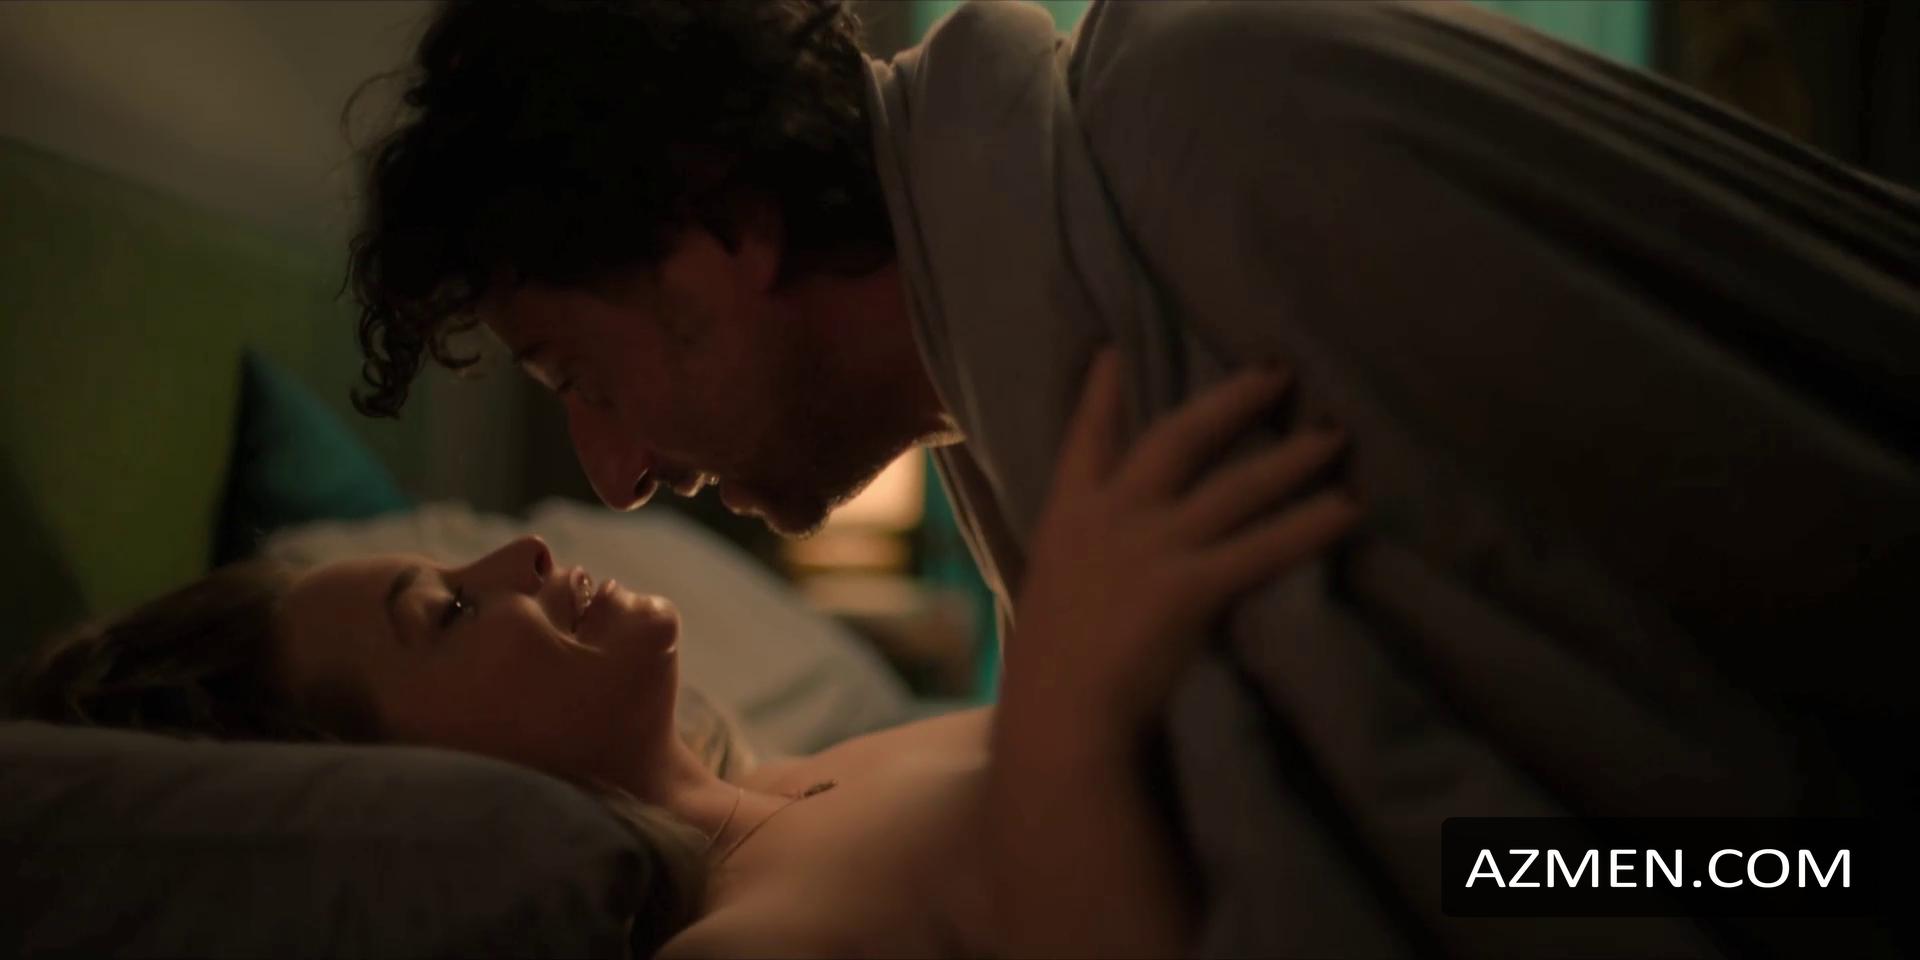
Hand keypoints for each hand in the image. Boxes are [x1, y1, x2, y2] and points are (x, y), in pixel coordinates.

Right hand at [1005, 348, 1360, 738]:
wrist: (1056, 714)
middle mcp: (1113, 517)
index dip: (1102, 395)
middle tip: (1277, 370)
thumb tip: (1103, 561)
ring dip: (1291, 457)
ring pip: (1235, 486)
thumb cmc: (1044, 672)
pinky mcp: (1191, 586)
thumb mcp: (1048, 593)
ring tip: (1334, 434)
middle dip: (1230, 401)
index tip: (1115, 352)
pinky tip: (1348, 509)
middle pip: (1178, 438)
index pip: (1086, 441)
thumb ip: (1080, 562)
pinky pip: (1264, 546)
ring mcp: (1153, 547)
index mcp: (1067, 517)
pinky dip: (1310, 525)